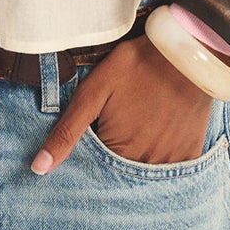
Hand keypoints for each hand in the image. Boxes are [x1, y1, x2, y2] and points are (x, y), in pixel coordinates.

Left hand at [31, 32, 226, 172]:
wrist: (186, 52)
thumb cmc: (134, 68)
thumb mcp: (92, 93)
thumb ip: (67, 133)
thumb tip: (38, 168)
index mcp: (118, 154)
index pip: (95, 175)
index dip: (91, 157)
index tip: (97, 133)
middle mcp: (146, 166)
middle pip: (121, 177)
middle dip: (114, 160)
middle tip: (120, 125)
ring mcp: (172, 162)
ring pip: (145, 173)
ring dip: (138, 159)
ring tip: (138, 127)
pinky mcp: (191, 154)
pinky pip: (172, 170)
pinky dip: (162, 156)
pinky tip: (158, 132)